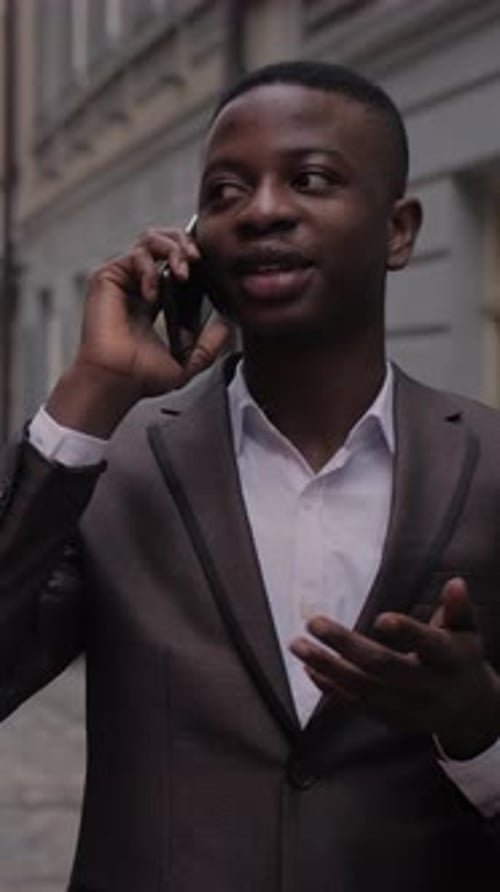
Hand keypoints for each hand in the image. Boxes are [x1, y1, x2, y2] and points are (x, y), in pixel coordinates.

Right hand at [46, 228, 231, 435]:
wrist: (116, 382)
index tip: (209, 266)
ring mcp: (123, 279)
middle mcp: (139, 284)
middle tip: (197, 259)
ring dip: (171, 248)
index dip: (193, 256)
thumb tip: (228, 325)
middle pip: (164, 240)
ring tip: (183, 271)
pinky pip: (134, 255)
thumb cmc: (142, 377)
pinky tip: (153, 294)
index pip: (176, 261)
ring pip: (150, 239)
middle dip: (185, 242)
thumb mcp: (188, 362)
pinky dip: (149, 269)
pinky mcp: (107, 277)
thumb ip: (210, 344)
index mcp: (156, 298)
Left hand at [290, 577, 499, 758]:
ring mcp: (406, 707)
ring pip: (362, 688)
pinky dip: (330, 688)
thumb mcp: (469, 631)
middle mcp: (428, 686)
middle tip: (314, 623)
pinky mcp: (389, 719)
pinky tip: (309, 667)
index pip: (430, 645)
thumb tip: (455, 582)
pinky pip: (355, 705)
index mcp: (451, 659)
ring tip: (297, 644)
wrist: (468, 712)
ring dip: (327, 666)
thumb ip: (459, 608)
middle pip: (384, 666)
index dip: (408, 633)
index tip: (381, 619)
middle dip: (346, 644)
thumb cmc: (461, 658)